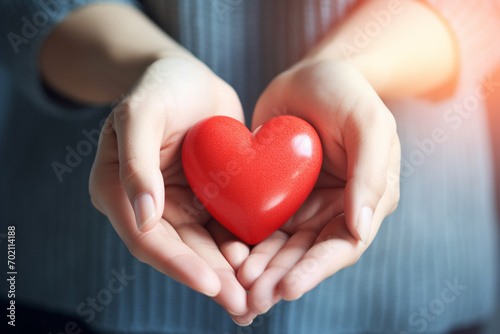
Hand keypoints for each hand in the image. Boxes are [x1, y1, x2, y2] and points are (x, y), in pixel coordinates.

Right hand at [89, 57, 250, 318]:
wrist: (189, 77)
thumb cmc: (160, 87)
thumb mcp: (140, 113)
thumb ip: (136, 163)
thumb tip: (143, 218)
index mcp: (119, 191)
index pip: (148, 239)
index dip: (178, 265)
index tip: (212, 284)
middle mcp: (147, 206)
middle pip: (180, 252)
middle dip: (212, 280)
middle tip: (244, 306)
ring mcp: (178, 204)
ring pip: (204, 247)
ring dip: (230, 274)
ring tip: (257, 298)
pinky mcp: (205, 198)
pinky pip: (224, 226)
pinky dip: (242, 248)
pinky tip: (264, 264)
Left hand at [236, 59, 400, 317]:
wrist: (306, 76)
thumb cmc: (343, 91)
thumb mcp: (366, 121)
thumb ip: (371, 173)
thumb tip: (362, 229)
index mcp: (366, 198)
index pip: (343, 244)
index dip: (316, 269)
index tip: (287, 287)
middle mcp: (335, 208)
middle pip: (308, 254)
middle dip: (281, 277)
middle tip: (253, 297)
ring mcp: (304, 204)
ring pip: (282, 246)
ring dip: (260, 268)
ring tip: (237, 285)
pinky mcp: (276, 196)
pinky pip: (260, 225)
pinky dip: (246, 243)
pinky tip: (228, 255)